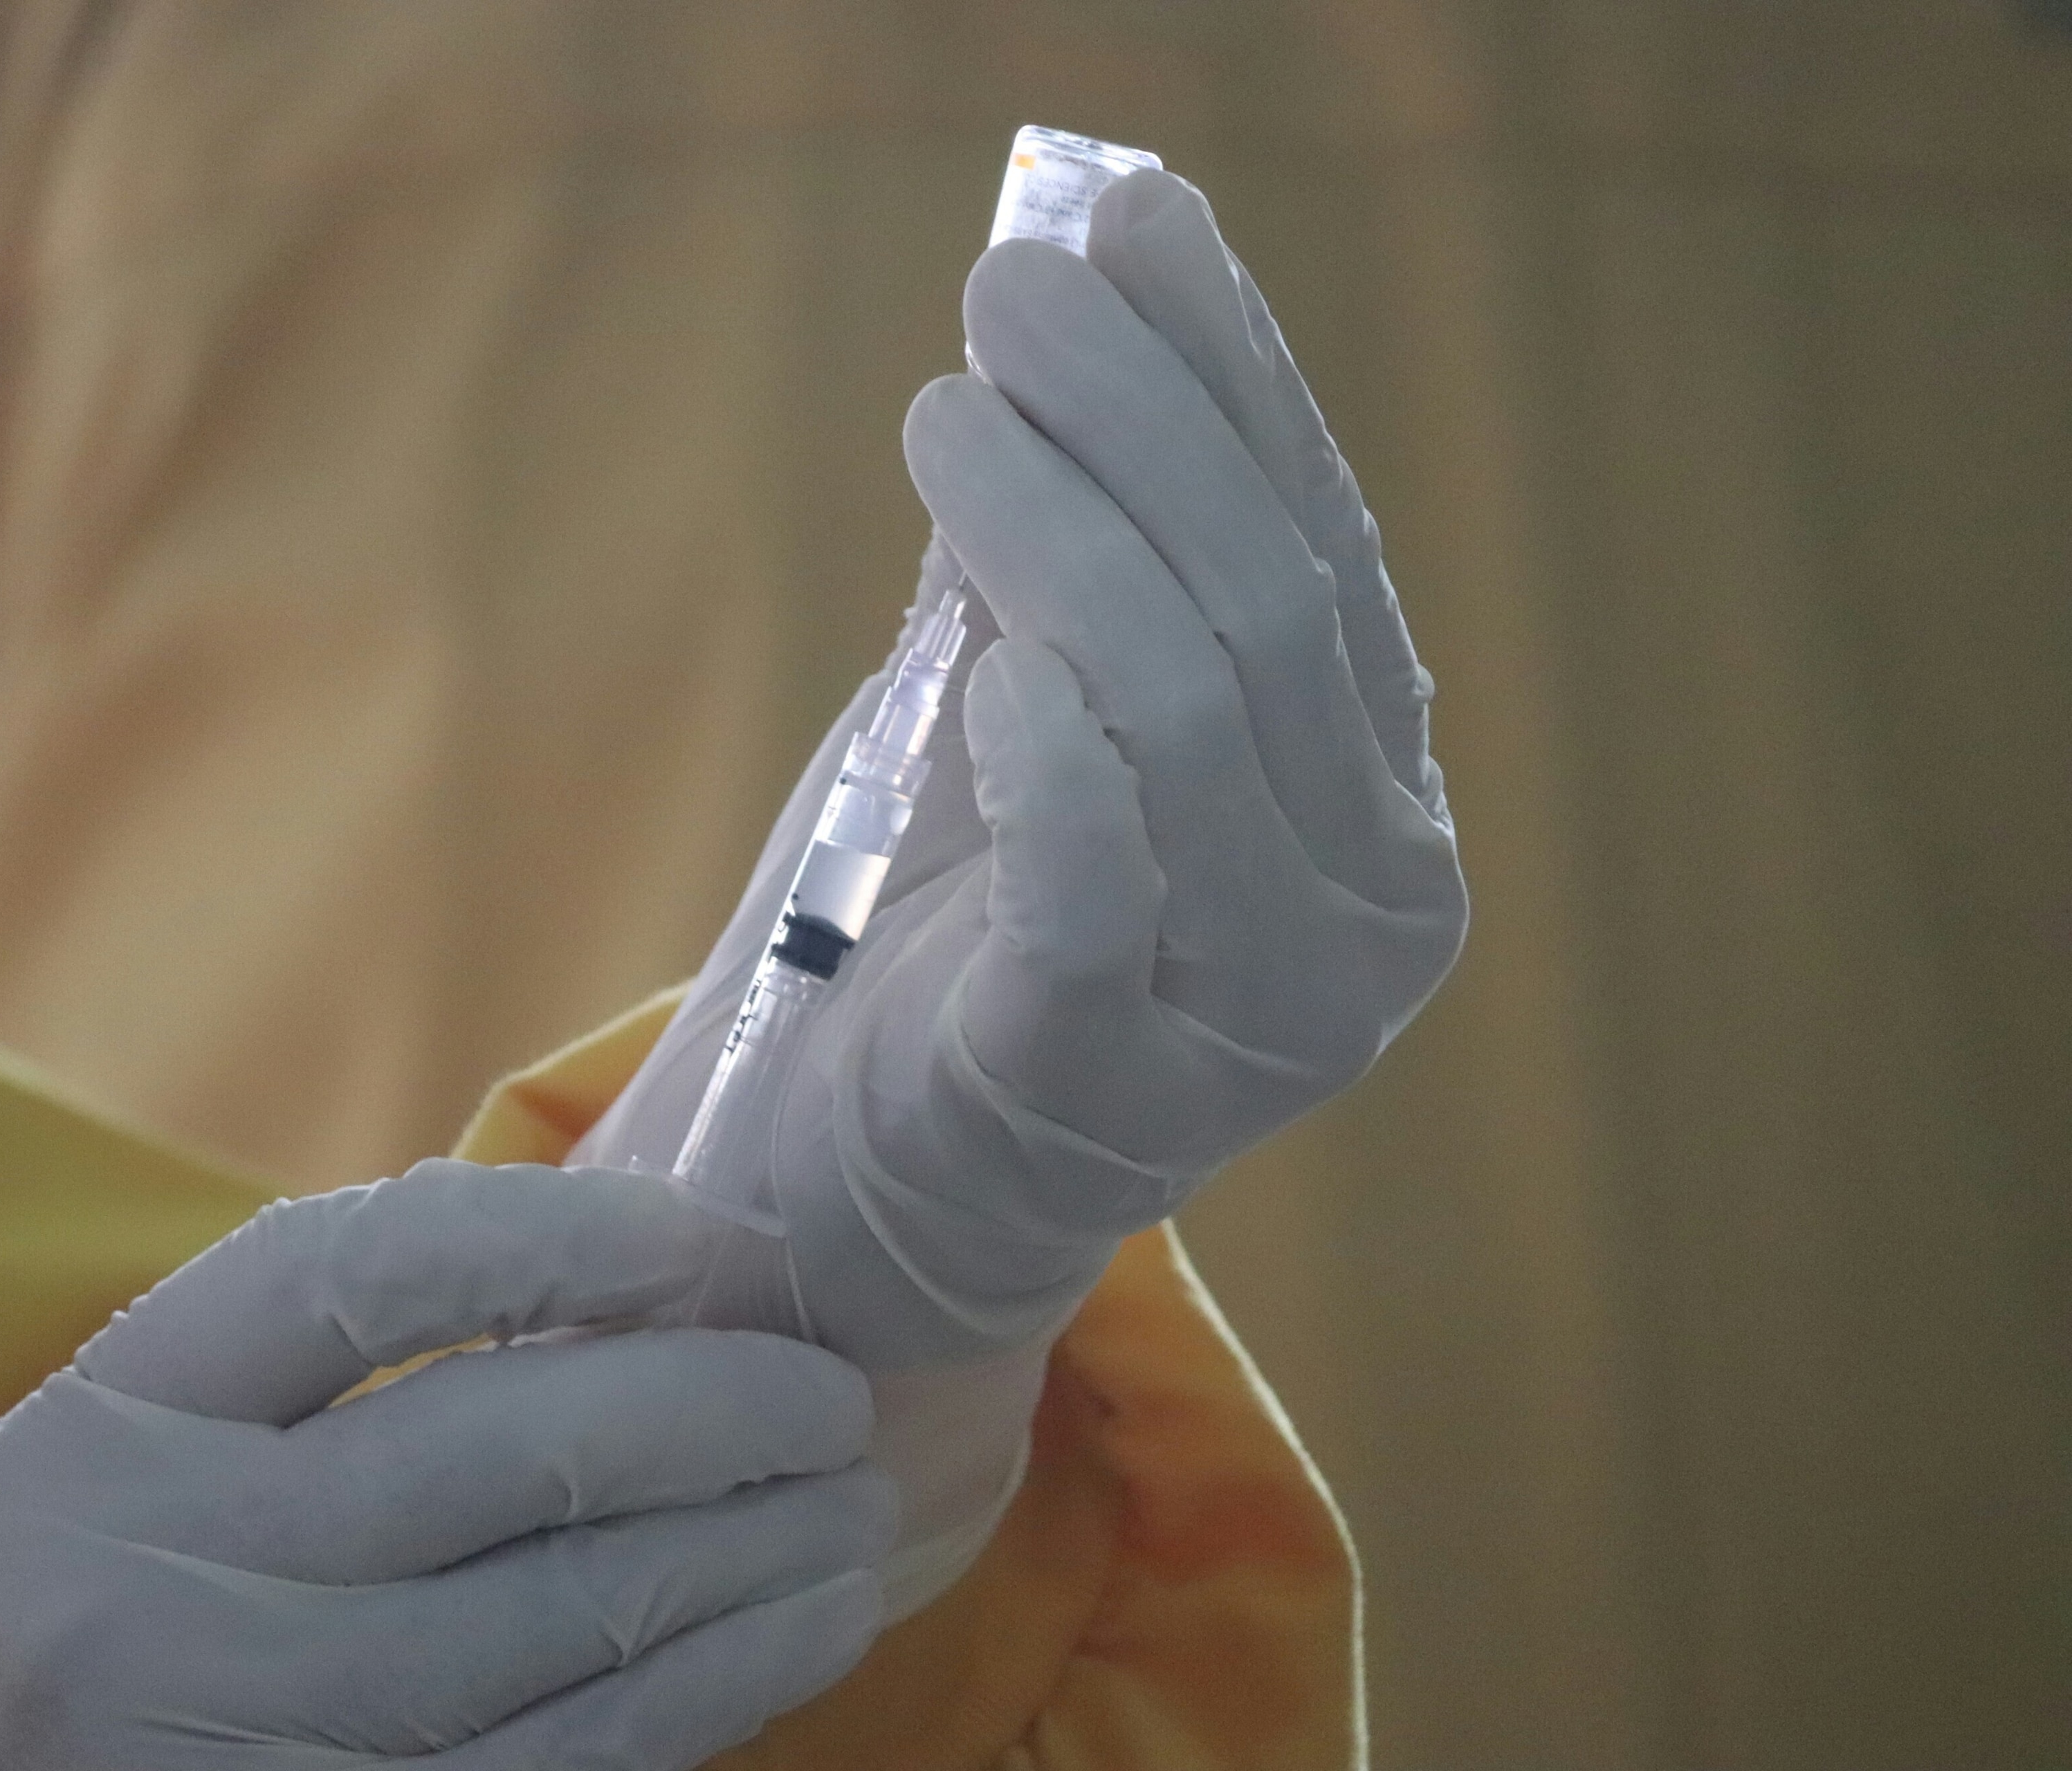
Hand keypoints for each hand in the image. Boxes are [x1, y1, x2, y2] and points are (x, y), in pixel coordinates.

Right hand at [0, 1162, 893, 1770]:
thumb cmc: (121, 1624)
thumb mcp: (154, 1473)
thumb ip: (322, 1382)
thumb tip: (638, 1284)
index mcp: (100, 1432)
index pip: (353, 1273)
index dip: (561, 1236)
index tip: (718, 1242)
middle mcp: (148, 1579)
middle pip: (493, 1447)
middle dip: (710, 1404)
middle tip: (829, 1390)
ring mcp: (243, 1736)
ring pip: (569, 1615)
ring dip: (752, 1547)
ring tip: (852, 1500)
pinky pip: (579, 1757)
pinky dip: (720, 1681)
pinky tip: (806, 1624)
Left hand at [575, 169, 1465, 1590]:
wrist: (891, 1193)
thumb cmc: (972, 933)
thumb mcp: (1050, 723)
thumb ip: (1088, 564)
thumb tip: (1081, 301)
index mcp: (1375, 807)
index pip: (1326, 549)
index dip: (1236, 375)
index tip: (1137, 217)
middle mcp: (1371, 911)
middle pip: (1264, 609)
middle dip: (1140, 421)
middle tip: (1012, 287)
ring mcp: (1265, 1019)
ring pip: (1190, 713)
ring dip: (1066, 531)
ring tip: (948, 408)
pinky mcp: (1113, 1085)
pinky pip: (1101, 884)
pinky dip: (1052, 744)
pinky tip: (986, 642)